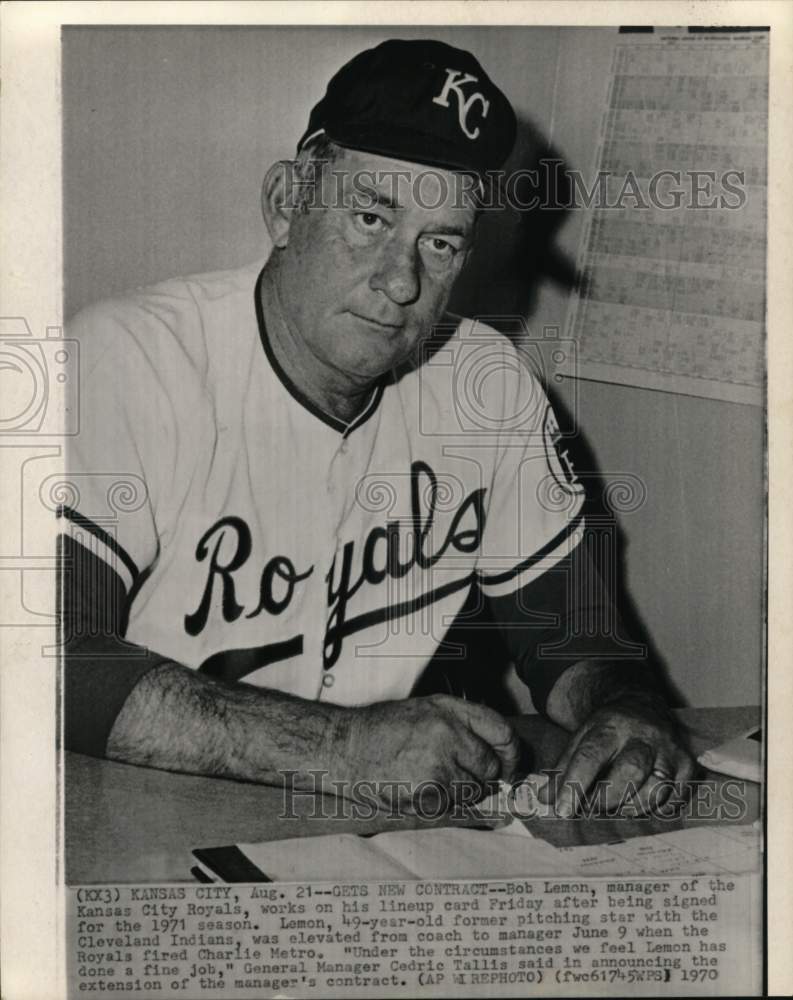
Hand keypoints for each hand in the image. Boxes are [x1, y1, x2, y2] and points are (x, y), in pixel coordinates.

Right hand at [336, 695, 520, 810]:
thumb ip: (461, 723)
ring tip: (431, 778)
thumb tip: (497, 752)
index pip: (501, 731)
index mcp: (449, 710)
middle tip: (460, 775)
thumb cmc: (383, 729)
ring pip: (473, 790)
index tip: (508, 765)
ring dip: (462, 792)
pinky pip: (451, 806)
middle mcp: (448, 733)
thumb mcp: (425, 709)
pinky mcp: (427, 793)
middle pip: (490, 766)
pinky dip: (441, 803)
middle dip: (482, 776)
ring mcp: (438, 764)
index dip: (511, 752)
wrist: (344, 746)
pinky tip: (418, 788)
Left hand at [541, 693, 695, 817]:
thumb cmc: (607, 730)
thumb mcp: (580, 738)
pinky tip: (640, 802)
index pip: (591, 756)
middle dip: (607, 798)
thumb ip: (562, 769)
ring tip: (615, 805)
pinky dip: (657, 808)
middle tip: (592, 807)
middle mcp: (644, 735)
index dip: (575, 785)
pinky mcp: (687, 765)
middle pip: (630, 771)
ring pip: (657, 788)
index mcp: (610, 726)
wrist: (641, 705)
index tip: (563, 810)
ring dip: (631, 806)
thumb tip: (544, 799)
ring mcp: (669, 750)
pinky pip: (676, 797)